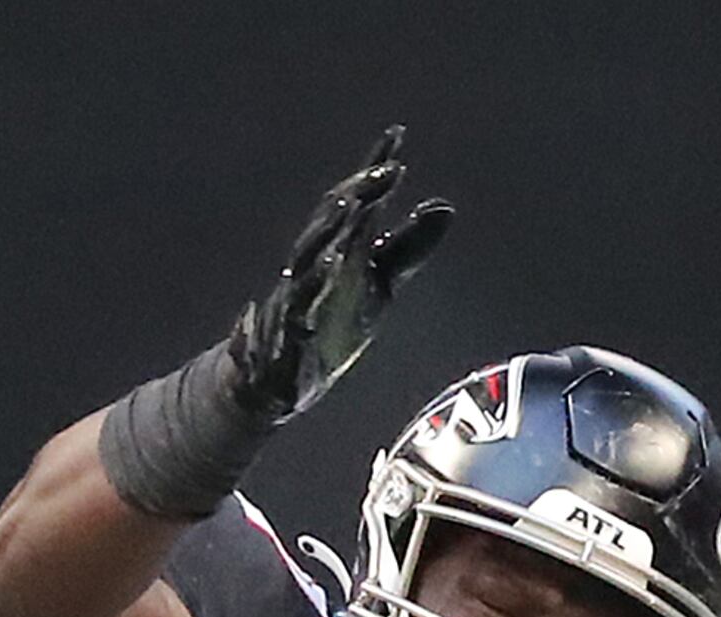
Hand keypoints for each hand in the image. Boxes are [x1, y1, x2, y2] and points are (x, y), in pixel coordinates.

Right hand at [223, 124, 454, 421]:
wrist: (276, 377)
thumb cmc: (331, 322)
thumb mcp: (379, 283)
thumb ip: (408, 247)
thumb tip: (444, 206)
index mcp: (338, 248)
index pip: (357, 202)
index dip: (375, 170)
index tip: (396, 135)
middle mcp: (314, 263)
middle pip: (332, 220)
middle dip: (358, 193)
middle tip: (388, 171)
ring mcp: (298, 294)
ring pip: (309, 253)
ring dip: (330, 227)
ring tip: (352, 203)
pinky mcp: (289, 330)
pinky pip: (298, 301)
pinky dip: (312, 283)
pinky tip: (330, 264)